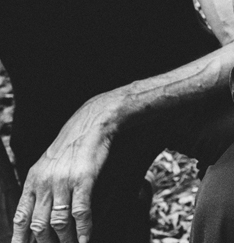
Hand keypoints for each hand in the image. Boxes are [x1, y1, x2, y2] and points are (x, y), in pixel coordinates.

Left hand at [12, 93, 121, 242]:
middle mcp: (45, 183)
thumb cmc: (72, 145)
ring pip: (58, 221)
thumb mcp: (48, 165)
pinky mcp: (83, 179)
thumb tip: (38, 214)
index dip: (20, 238)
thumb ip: (41, 188)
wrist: (92, 122)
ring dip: (65, 240)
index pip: (22, 217)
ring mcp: (63, 182)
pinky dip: (82, 229)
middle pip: (39, 224)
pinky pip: (80, 211)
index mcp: (33, 180)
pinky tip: (85, 239)